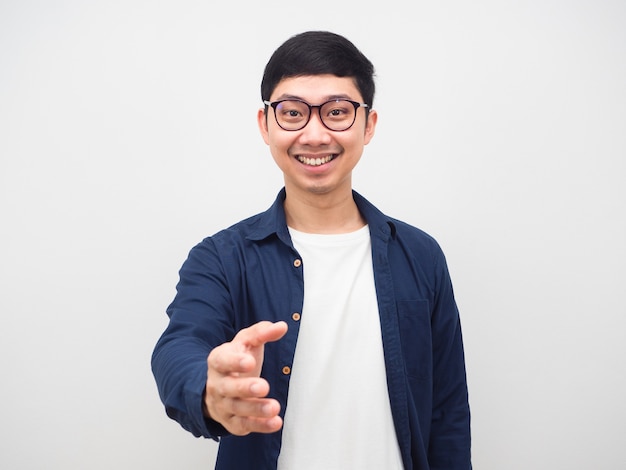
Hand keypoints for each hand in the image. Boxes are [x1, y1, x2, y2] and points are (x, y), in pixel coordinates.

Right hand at [204, 320, 287, 435]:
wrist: (218, 385)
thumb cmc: (235, 359)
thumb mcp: (245, 342)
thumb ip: (262, 332)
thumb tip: (281, 326)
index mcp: (218, 361)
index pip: (222, 361)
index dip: (235, 362)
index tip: (250, 362)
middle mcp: (217, 384)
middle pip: (228, 388)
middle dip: (245, 388)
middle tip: (263, 386)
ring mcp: (223, 404)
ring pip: (237, 409)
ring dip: (256, 409)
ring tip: (274, 407)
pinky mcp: (231, 421)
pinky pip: (244, 425)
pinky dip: (260, 426)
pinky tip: (275, 422)